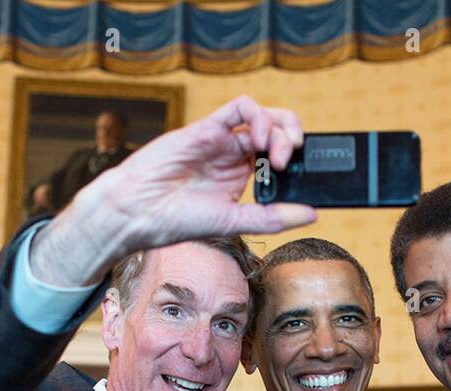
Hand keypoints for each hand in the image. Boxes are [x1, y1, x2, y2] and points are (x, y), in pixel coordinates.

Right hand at [30, 95, 316, 285]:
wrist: (138, 211)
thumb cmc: (176, 221)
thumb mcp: (233, 222)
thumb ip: (272, 217)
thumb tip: (313, 214)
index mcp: (241, 180)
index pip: (279, 161)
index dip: (296, 164)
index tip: (306, 176)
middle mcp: (233, 158)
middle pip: (277, 135)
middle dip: (292, 143)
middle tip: (290, 162)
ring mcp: (221, 141)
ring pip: (264, 118)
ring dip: (281, 129)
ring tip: (278, 154)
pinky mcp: (208, 127)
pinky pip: (241, 107)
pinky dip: (259, 116)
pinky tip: (260, 139)